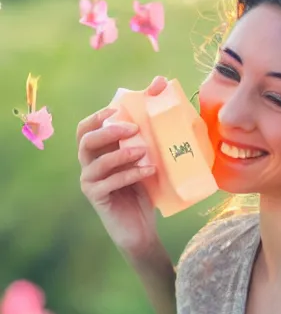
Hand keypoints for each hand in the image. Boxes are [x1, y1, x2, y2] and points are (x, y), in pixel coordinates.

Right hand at [77, 76, 167, 256]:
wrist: (141, 228)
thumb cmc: (144, 190)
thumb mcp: (148, 159)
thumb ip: (150, 131)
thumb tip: (161, 85)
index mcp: (99, 152)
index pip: (87, 128)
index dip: (99, 116)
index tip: (119, 109)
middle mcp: (90, 165)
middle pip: (85, 140)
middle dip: (109, 131)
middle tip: (134, 128)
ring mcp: (90, 182)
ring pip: (96, 162)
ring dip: (121, 154)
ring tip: (144, 151)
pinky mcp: (97, 198)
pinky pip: (109, 182)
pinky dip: (129, 174)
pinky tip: (148, 170)